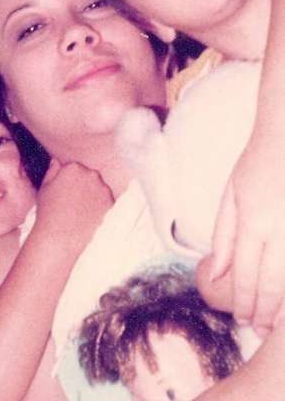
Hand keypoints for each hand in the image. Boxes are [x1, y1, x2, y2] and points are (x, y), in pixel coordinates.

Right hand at [35, 159, 113, 253]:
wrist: (60, 238)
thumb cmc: (48, 213)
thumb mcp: (44, 188)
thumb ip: (52, 171)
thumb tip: (57, 161)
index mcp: (73, 167)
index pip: (75, 168)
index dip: (70, 182)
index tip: (66, 194)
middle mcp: (91, 174)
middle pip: (90, 176)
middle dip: (84, 186)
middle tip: (74, 204)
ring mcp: (103, 188)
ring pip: (100, 188)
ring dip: (94, 196)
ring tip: (81, 212)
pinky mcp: (111, 203)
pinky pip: (107, 202)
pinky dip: (101, 208)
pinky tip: (89, 218)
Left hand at [211, 138, 284, 335]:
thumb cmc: (258, 162)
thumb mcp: (232, 193)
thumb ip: (224, 234)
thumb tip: (216, 272)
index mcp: (253, 219)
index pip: (246, 271)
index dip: (244, 300)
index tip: (243, 319)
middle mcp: (279, 228)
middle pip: (271, 281)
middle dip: (264, 311)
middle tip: (259, 330)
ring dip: (284, 306)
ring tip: (277, 325)